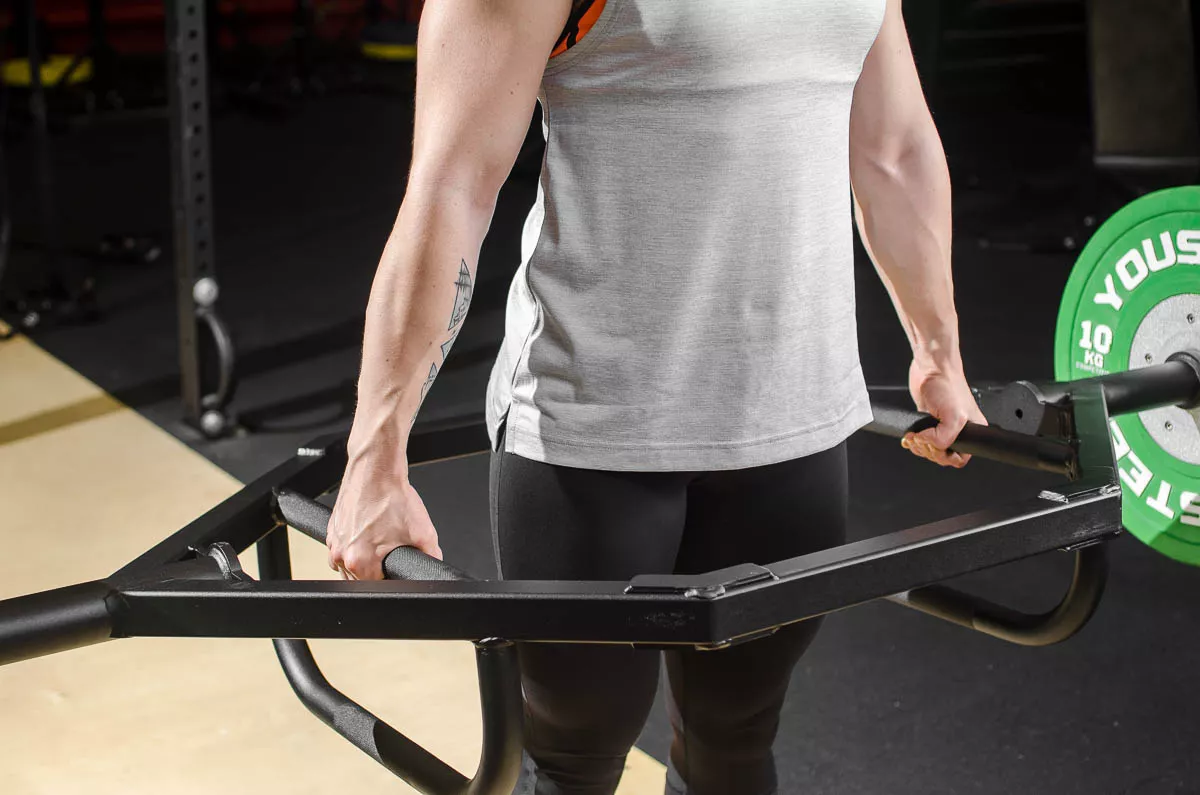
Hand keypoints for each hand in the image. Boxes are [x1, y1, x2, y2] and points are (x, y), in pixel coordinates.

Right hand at [327, 469, 441, 580]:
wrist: (376, 470)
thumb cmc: (393, 497)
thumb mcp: (423, 533)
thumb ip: (431, 558)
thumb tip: (434, 569)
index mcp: (361, 561)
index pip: (376, 588)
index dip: (390, 580)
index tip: (396, 568)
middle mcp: (342, 554)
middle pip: (360, 580)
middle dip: (377, 571)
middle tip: (391, 550)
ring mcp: (333, 542)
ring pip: (348, 566)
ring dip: (363, 561)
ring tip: (380, 540)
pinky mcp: (331, 529)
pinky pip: (341, 550)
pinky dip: (354, 547)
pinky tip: (369, 533)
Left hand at [903, 357, 987, 467]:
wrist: (930, 368)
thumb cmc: (947, 385)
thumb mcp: (953, 417)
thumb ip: (945, 438)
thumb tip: (931, 446)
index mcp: (973, 431)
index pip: (960, 458)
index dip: (945, 456)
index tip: (935, 446)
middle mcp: (958, 430)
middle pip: (942, 457)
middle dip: (929, 451)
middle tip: (922, 439)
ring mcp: (941, 427)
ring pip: (930, 450)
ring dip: (919, 447)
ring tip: (914, 436)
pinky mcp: (927, 423)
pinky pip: (921, 441)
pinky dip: (913, 441)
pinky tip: (910, 435)